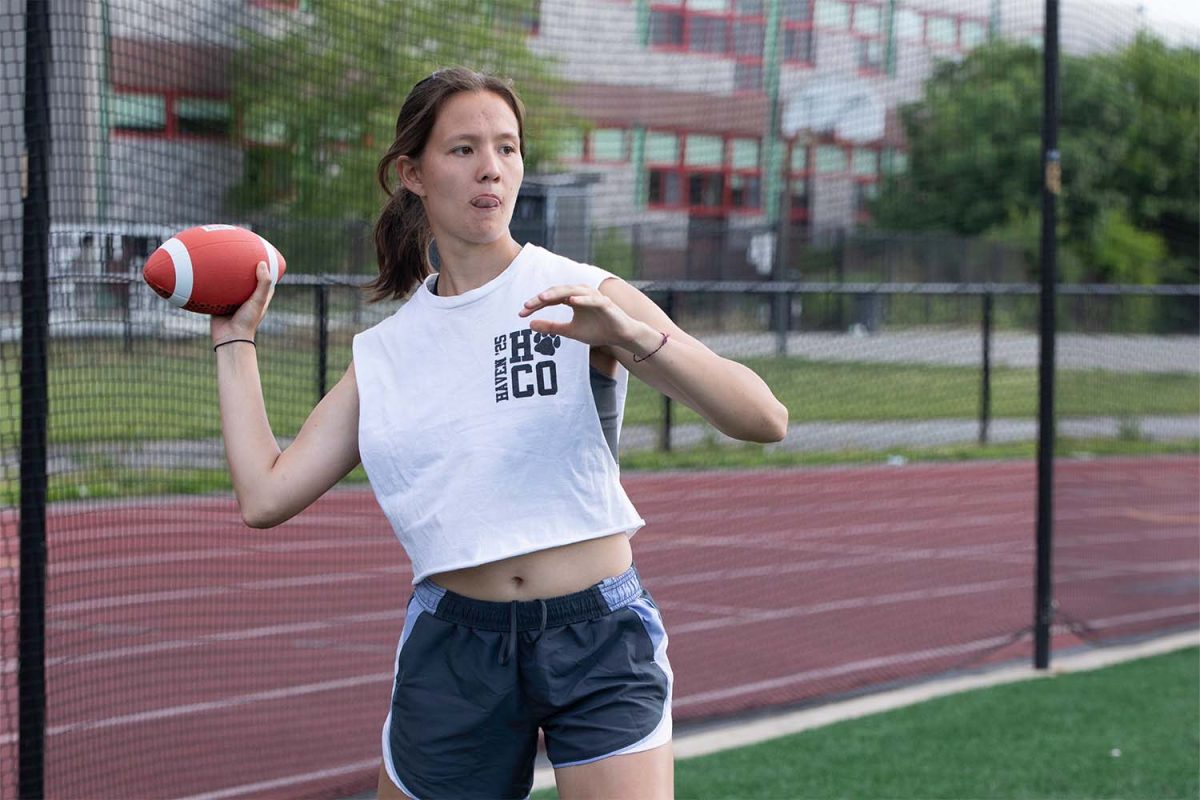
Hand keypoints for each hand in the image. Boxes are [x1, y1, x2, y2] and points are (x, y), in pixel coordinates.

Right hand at [211, 261, 275, 345]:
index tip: (261, 254)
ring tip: (221, 258)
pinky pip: (216, 291)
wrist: (229, 338)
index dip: (266, 268)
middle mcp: (247, 298)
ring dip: (227, 275)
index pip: (266, 280)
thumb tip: (262, 263)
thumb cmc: (247, 321)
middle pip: (246, 280)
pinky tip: (206, 272)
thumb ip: (262, 284)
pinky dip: (213, 283)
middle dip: (244, 268)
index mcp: (259, 298)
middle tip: (238, 252)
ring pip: (230, 285)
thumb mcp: (258, 301)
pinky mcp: (220, 304)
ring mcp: (233, 301)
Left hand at [518, 283, 648, 350]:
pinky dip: (581, 299)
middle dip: (541, 298)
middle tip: (527, 305)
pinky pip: (591, 299)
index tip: (521, 313)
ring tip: (543, 298)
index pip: (549, 299)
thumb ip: (551, 328)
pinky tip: (570, 300)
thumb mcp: (570, 332)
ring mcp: (593, 297)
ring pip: (572, 291)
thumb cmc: (597, 331)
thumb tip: (529, 325)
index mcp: (571, 299)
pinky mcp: (605, 303)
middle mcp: (580, 294)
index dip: (535, 305)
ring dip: (557, 293)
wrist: (620, 336)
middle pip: (557, 292)